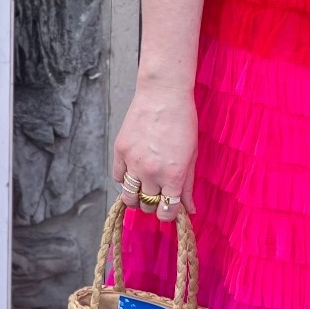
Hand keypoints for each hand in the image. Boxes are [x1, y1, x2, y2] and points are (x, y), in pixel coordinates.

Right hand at [114, 82, 196, 224]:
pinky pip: (117, 177)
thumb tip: (189, 209)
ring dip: (136, 197)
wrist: (163, 95)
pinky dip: (125, 179)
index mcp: (173, 175)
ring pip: (128, 197)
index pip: (166, 212)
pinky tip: (134, 170)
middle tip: (158, 193)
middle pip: (147, 206)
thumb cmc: (183, 122)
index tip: (169, 208)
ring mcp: (133, 162)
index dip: (168, 214)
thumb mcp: (192, 156)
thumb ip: (187, 186)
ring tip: (143, 187)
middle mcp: (151, 172)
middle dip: (153, 204)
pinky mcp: (120, 151)